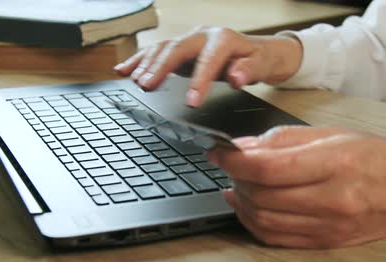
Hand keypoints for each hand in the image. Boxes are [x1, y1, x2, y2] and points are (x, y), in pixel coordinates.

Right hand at [114, 26, 302, 106]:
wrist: (257, 51)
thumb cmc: (259, 59)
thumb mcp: (262, 65)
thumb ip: (249, 70)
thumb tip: (236, 77)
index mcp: (223, 39)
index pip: (208, 60)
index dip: (199, 81)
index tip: (192, 102)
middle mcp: (202, 35)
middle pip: (177, 48)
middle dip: (160, 67)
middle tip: (147, 86)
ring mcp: (188, 40)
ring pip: (162, 48)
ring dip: (145, 64)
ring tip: (133, 80)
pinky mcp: (179, 49)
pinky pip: (156, 51)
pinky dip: (139, 60)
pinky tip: (123, 69)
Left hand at [207, 126, 385, 248]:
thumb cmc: (375, 156)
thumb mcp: (332, 134)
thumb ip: (284, 139)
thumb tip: (242, 147)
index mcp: (334, 163)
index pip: (268, 167)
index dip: (234, 160)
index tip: (218, 152)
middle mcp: (332, 199)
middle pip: (262, 196)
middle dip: (235, 179)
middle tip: (228, 165)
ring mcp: (329, 226)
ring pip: (264, 221)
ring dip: (240, 203)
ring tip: (235, 185)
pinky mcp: (326, 243)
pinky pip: (276, 238)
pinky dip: (253, 223)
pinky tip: (247, 207)